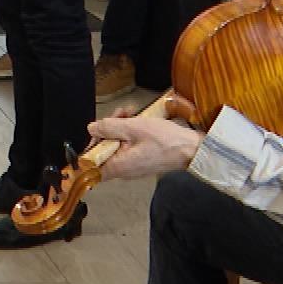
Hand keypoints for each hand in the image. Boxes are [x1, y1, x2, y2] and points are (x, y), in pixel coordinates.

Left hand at [87, 114, 205, 180]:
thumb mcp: (133, 128)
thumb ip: (108, 128)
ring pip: (116, 144)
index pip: (90, 163)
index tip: (99, 130)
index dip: (91, 144)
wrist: (192, 148)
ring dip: (120, 127)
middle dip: (109, 128)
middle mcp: (123, 170)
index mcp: (117, 167)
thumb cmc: (166, 141)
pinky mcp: (141, 160)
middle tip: (120, 114)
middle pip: (104, 149)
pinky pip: (128, 146)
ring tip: (130, 112)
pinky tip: (137, 119)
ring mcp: (132, 165)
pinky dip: (130, 133)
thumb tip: (92, 128)